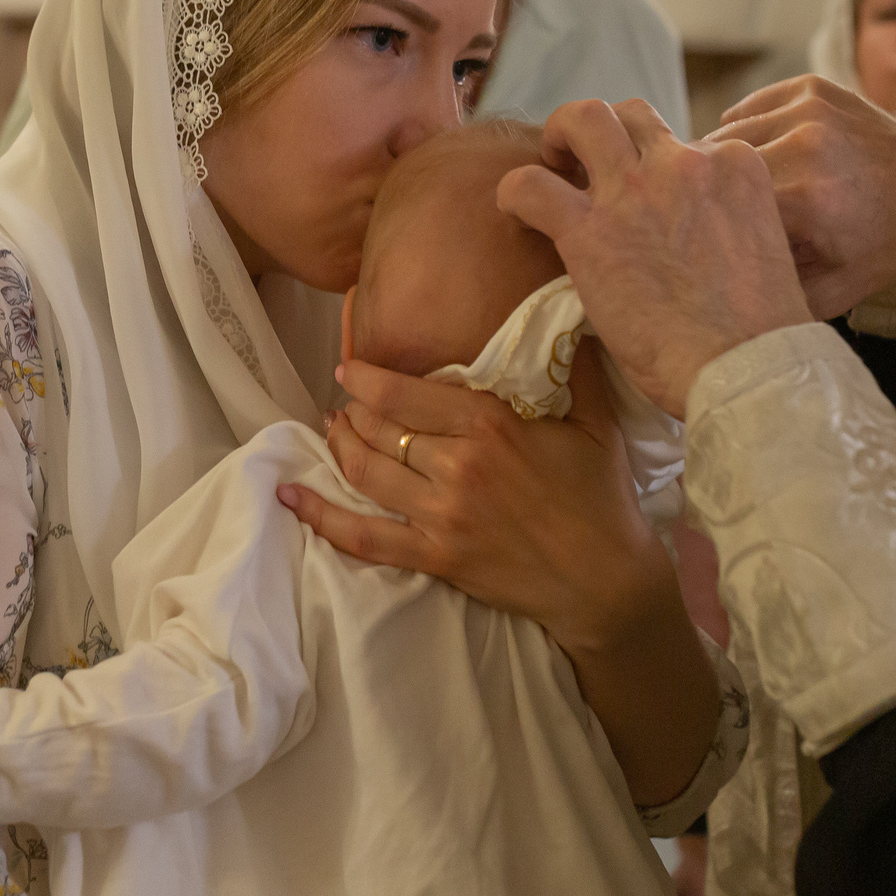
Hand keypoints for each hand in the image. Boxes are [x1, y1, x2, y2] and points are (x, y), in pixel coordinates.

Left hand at [282, 344, 721, 803]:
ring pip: (365, 472)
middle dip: (354, 411)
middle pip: (380, 429)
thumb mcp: (597, 423)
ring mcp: (441, 514)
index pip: (409, 392)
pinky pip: (363, 537)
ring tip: (331, 430)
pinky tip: (289, 497)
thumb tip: (573, 314)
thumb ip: (574, 368)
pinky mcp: (435, 556)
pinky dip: (321, 516)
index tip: (350, 369)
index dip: (370, 378)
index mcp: (490, 425)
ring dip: (339, 447)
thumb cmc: (603, 498)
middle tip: (345, 403)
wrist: (606, 581)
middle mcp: (457, 465)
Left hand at [498, 99, 812, 417]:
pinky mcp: (589, 229)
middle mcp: (686, 162)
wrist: (744, 369)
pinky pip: (531, 184)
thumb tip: (682, 234)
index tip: (648, 200)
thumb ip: (720, 221)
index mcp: (734, 165)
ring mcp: (636, 190)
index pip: (682, 141)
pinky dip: (516, 192)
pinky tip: (518, 211)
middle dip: (606, 132)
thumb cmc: (757, 334)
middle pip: (632, 114)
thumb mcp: (756, 247)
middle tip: (586, 164)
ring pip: (582, 119)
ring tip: (551, 166)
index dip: (657, 168)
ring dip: (560, 136)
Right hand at [709, 75, 895, 318]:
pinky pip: (746, 110)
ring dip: (722, 164)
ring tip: (736, 193)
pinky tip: (760, 159)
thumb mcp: (831, 291)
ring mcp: (810, 107)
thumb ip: (770, 292)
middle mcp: (806, 143)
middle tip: (715, 220)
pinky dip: (742, 134)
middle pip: (715, 168)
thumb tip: (715, 293)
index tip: (704, 244)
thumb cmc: (880, 246)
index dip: (705, 227)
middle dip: (710, 196)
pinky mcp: (811, 87)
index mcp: (807, 198)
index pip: (718, 208)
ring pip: (725, 135)